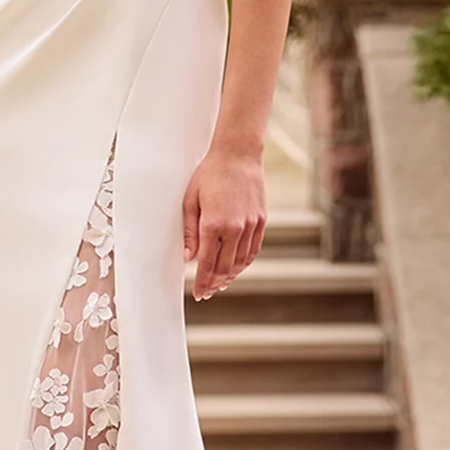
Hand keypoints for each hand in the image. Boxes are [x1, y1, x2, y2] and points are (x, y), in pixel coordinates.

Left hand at [182, 146, 266, 300]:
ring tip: (221, 284)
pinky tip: (237, 268)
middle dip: (214, 283)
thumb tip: (188, 257)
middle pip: (224, 267)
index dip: (202, 282)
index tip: (198, 293)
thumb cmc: (209, 175)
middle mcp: (233, 228)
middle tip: (207, 292)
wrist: (238, 156)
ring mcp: (250, 225)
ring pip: (241, 262)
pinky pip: (253, 250)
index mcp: (212, 224)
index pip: (206, 263)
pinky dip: (245, 263)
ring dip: (231, 276)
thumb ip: (189, 231)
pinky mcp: (260, 221)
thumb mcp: (191, 200)